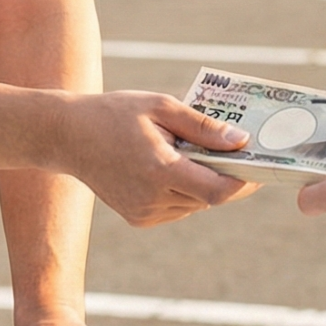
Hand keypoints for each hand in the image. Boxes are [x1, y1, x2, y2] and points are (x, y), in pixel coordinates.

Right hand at [55, 91, 256, 225]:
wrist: (66, 135)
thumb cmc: (115, 113)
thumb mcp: (160, 107)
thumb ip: (203, 127)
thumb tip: (241, 142)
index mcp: (159, 170)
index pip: (218, 191)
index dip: (244, 182)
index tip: (258, 165)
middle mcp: (152, 198)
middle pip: (210, 198)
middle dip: (227, 178)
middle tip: (236, 154)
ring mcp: (144, 212)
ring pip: (195, 204)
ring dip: (204, 183)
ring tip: (192, 153)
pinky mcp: (138, 218)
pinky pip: (177, 207)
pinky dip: (184, 190)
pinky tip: (170, 166)